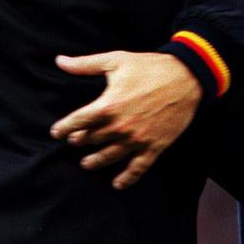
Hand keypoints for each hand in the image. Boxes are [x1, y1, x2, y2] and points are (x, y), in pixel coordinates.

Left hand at [50, 50, 201, 189]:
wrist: (186, 77)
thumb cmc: (150, 66)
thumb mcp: (116, 60)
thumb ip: (85, 64)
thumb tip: (59, 61)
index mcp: (108, 105)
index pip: (77, 122)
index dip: (64, 128)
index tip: (57, 132)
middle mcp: (120, 126)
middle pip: (92, 140)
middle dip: (80, 141)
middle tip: (76, 141)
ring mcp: (137, 139)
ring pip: (108, 157)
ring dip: (95, 161)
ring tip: (87, 163)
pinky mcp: (154, 146)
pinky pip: (137, 169)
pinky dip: (126, 179)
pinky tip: (117, 184)